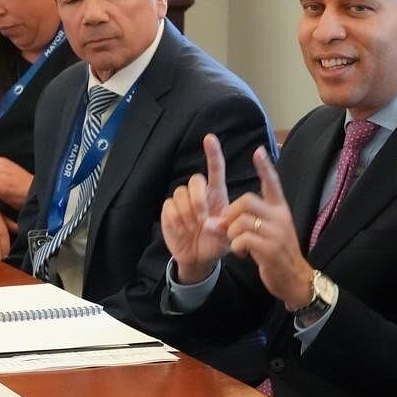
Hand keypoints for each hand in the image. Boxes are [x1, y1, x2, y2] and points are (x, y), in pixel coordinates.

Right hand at [160, 132, 232, 283]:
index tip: (210, 138)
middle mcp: (199, 194)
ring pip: (181, 194)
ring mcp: (182, 201)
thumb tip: (209, 222)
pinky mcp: (169, 210)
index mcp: (217, 195)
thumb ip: (223, 227)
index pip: (215, 170)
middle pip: (195, 180)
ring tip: (193, 228)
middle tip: (202, 218)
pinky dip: (176, 221)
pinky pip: (169, 207)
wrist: (198, 258)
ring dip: (187, 214)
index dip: (212, 153)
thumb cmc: (216, 243)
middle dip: (198, 199)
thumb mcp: (227, 237)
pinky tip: (183, 231)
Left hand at [223, 147, 314, 309]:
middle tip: (228, 228)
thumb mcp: (268, 232)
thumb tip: (216, 221)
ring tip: (238, 244)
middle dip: (230, 213)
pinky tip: (243, 253)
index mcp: (281, 210)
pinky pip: (242, 239)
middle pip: (246, 200)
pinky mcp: (270, 249)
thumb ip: (245, 222)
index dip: (265, 168)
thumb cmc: (276, 253)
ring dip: (231, 234)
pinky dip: (236, 247)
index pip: (273, 183)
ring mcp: (276, 233)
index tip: (258, 151)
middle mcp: (280, 217)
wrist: (294, 279)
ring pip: (241, 221)